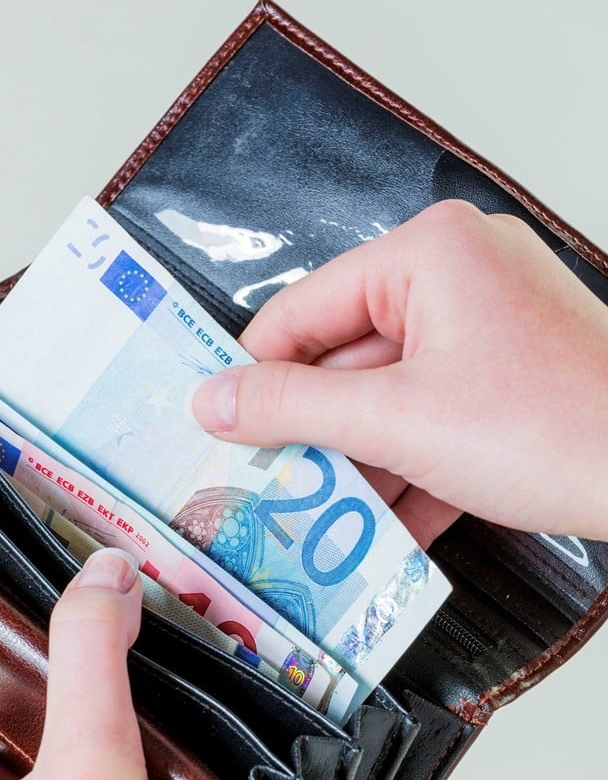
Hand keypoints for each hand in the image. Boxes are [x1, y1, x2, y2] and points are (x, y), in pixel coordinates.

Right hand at [192, 200, 607, 542]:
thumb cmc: (562, 429)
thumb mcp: (399, 422)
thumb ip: (294, 409)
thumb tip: (216, 400)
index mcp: (430, 253)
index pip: (304, 308)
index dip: (256, 372)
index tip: (217, 422)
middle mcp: (460, 275)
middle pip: (347, 358)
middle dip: (315, 433)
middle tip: (265, 481)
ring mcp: (491, 326)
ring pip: (391, 396)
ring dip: (360, 463)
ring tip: (320, 517)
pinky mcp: (511, 376)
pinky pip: (436, 415)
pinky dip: (411, 468)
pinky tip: (388, 526)